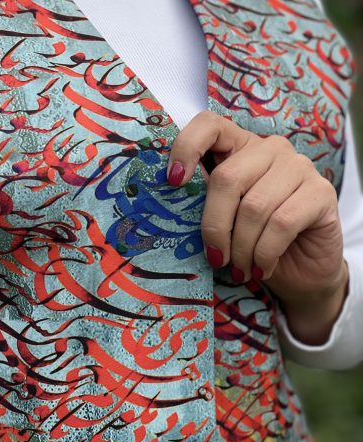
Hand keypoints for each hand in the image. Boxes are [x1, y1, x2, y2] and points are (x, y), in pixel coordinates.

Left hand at [167, 112, 348, 344]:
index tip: (173, 182)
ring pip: (254, 206)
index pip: (209, 125)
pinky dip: (264, 253)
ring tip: (238, 268)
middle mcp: (269, 149)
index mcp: (237, 147)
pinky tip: (260, 267)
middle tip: (215, 257)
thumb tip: (167, 208)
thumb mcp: (220, 219)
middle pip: (227, 178)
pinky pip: (281, 223)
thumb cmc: (249, 242)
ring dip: (240, 248)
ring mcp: (298, 167)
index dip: (187, 147)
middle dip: (214, 226)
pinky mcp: (321, 192)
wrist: (298, 270)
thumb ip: (201, 203)